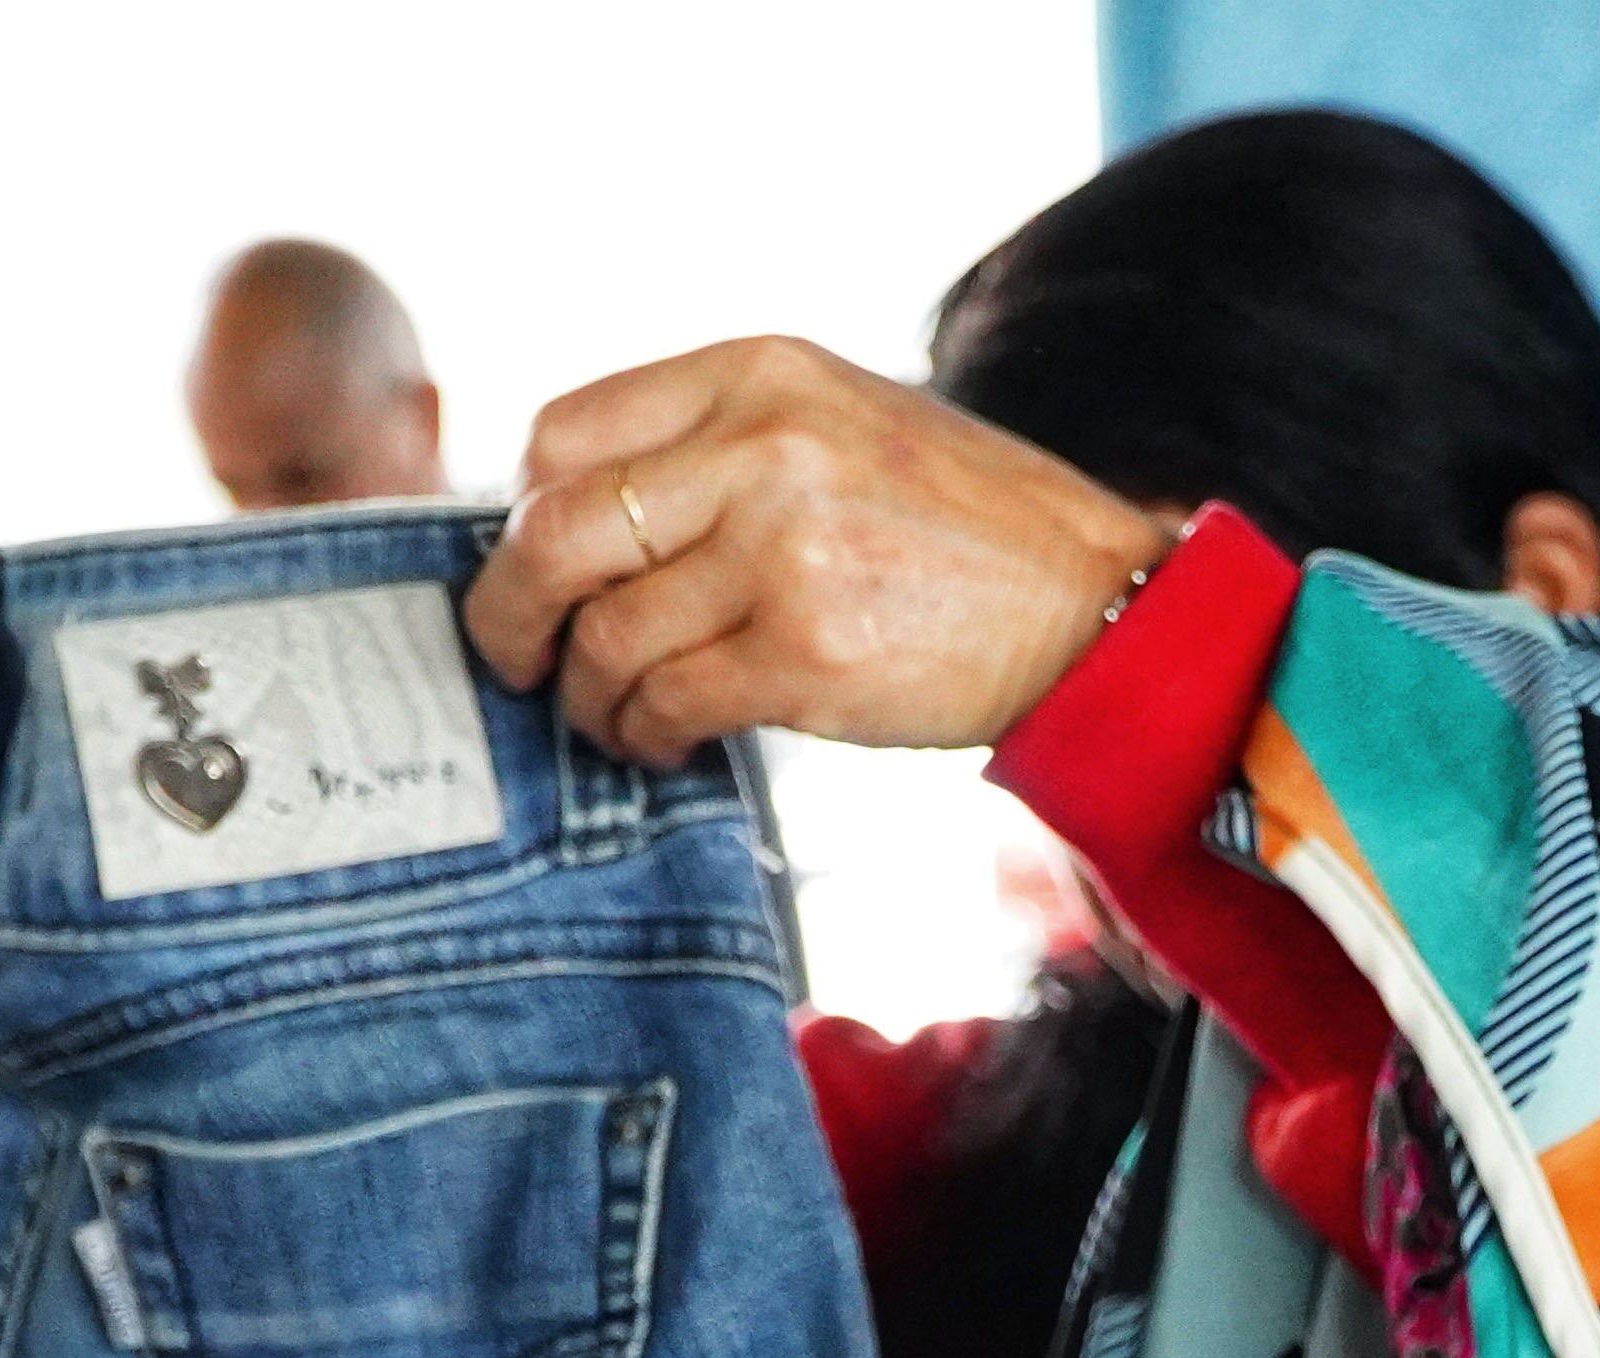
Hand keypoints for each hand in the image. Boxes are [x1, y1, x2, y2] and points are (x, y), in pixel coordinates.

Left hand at [464, 337, 1172, 768]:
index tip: (536, 566)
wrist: (1089, 606)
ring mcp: (783, 552)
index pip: (565, 434)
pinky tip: (666, 742)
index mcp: (759, 373)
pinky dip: (646, 735)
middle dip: (509, 613)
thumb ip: (719, 444)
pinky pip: (668, 703)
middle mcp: (762, 446)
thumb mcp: (841, 421)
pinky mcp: (807, 655)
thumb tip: (575, 520)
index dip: (524, 513)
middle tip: (515, 659)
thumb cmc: (963, 526)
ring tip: (616, 718)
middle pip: (556, 534)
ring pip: (606, 637)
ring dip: (589, 696)